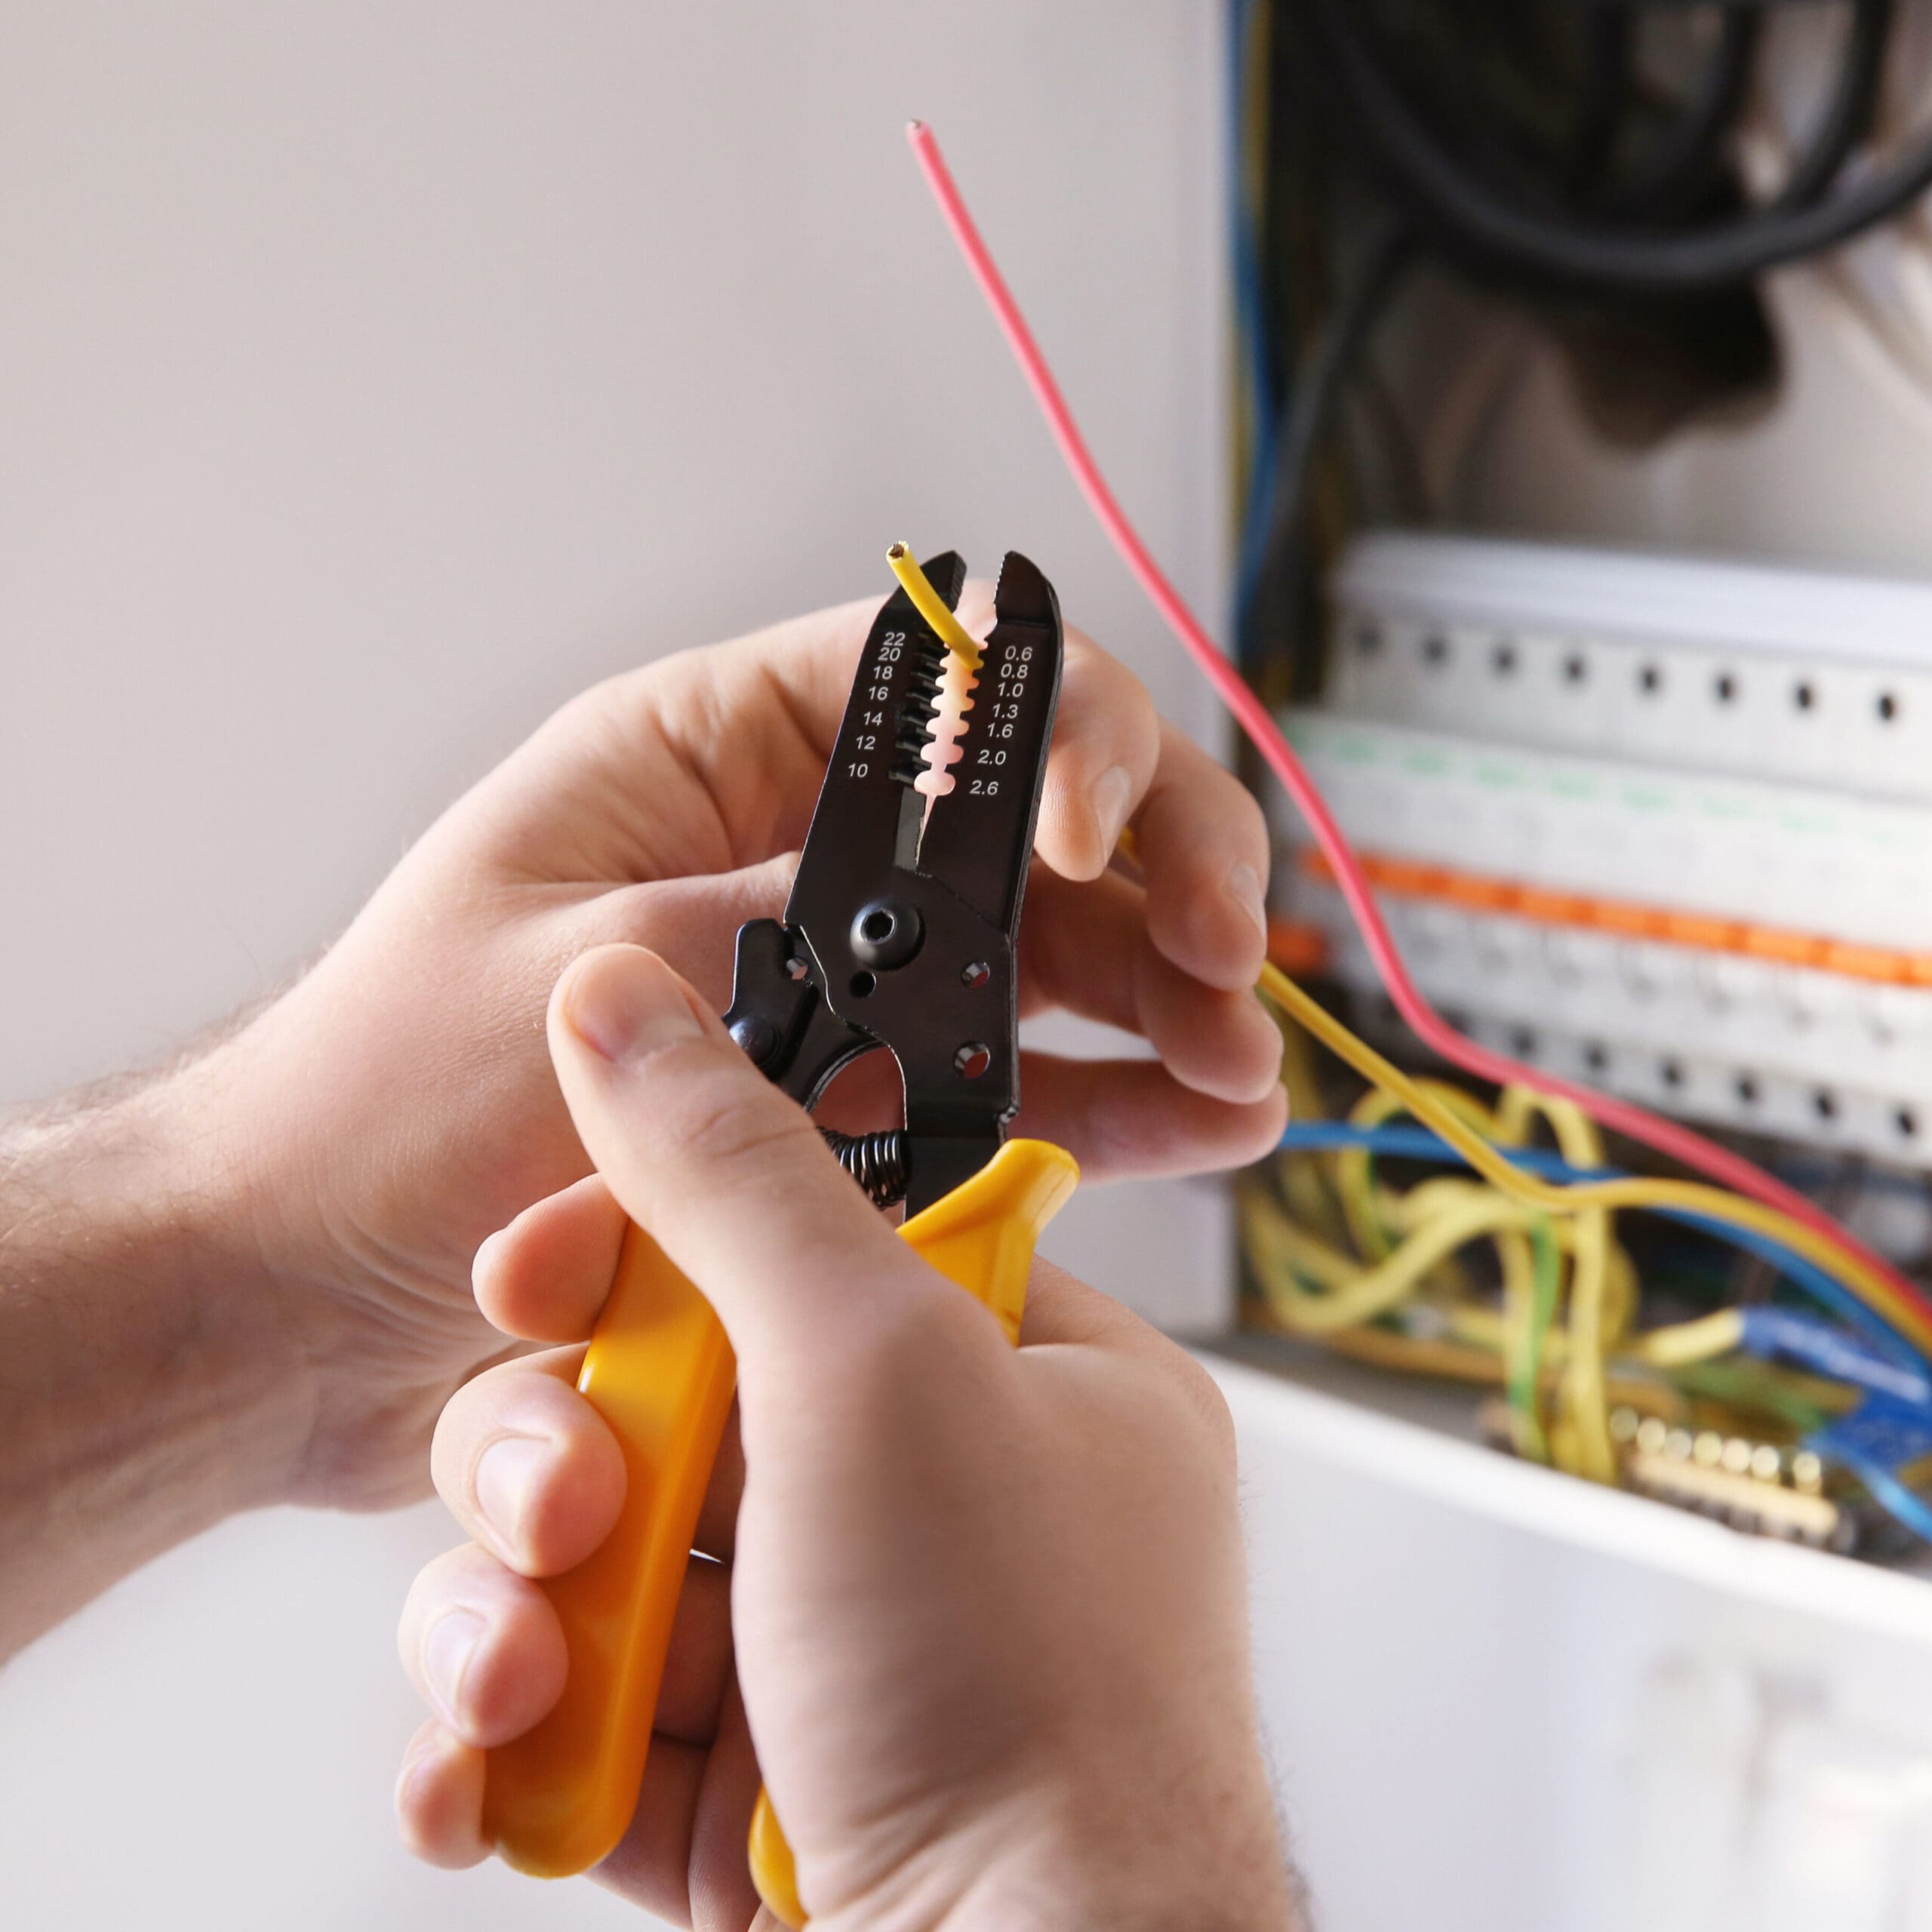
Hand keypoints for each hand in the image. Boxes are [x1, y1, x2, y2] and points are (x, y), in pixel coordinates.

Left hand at [187, 590, 1282, 1511]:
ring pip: (1045, 954)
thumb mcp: (582, 990)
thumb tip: (968, 890)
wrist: (295, 1301)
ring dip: (1160, 999)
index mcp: (702, 764)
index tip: (1098, 838)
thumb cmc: (371, 1115)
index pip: (930, 681)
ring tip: (1240, 1068)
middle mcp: (785, 858)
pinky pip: (1008, 1081)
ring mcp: (832, 986)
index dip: (1053, 733)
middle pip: (1026, 818)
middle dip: (1152, 876)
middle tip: (1224, 963)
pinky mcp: (849, 1108)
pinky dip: (1107, 1100)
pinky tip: (1193, 1124)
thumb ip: (788, 933)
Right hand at [396, 945, 1296, 1930]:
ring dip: (514, 1607)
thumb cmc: (1021, 1698)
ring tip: (524, 1676)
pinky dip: (512, 1741)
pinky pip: (579, 1715)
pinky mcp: (739, 1786)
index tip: (538, 1267)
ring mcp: (827, 1651)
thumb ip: (733, 1180)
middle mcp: (924, 1506)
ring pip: (596, 1562)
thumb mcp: (872, 1369)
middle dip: (559, 1450)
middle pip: (664, 1403)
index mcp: (1011, 1376)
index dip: (646, 1246)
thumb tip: (625, 1003)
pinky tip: (487, 1771)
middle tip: (560, 1504)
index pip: (794, 1246)